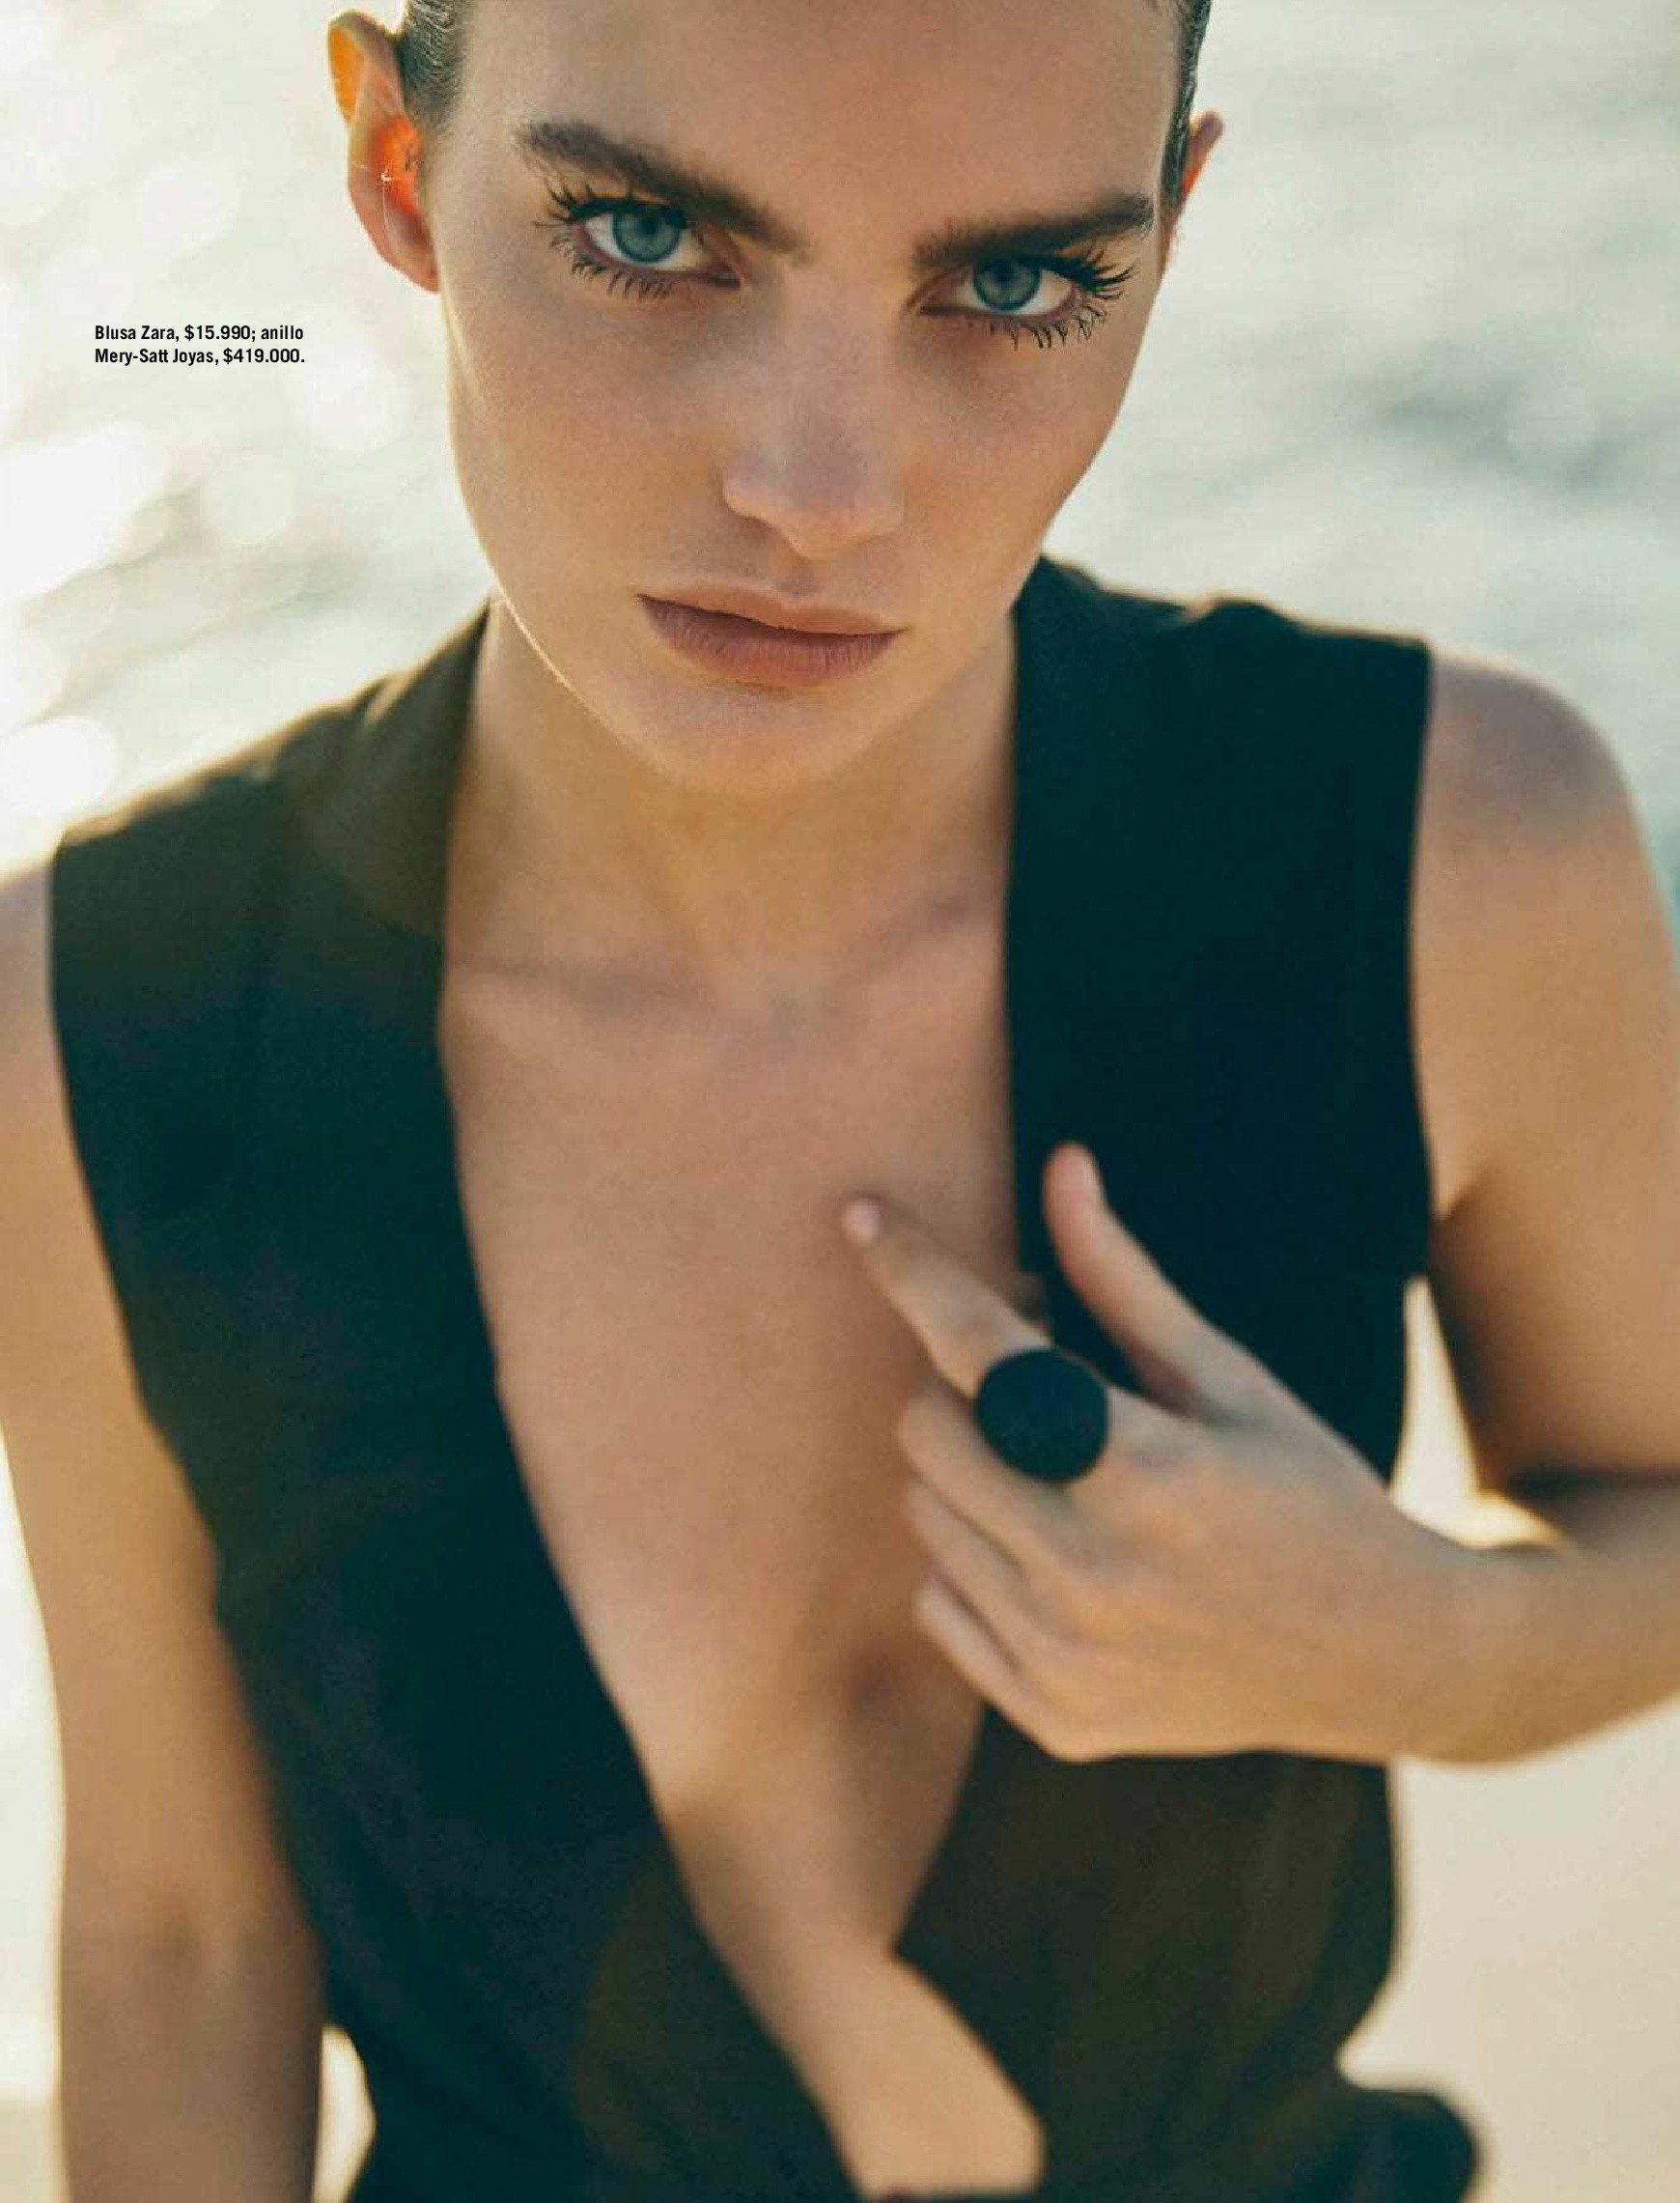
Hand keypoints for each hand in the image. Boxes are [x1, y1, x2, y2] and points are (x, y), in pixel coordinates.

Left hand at [839, 1143, 1472, 1764]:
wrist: (1383, 1660)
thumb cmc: (1311, 1493)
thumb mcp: (1230, 1378)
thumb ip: (1123, 1279)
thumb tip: (1061, 1166)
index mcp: (1147, 1473)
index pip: (982, 1352)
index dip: (915, 1273)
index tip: (864, 1219)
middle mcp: (1091, 1575)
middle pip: (927, 1430)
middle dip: (959, 1382)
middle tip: (1035, 1372)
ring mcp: (1063, 1659)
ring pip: (924, 1514)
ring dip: (968, 1468)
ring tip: (1059, 1467)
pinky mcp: (1049, 1716)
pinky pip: (937, 1602)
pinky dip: (973, 1558)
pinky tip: (1055, 1548)